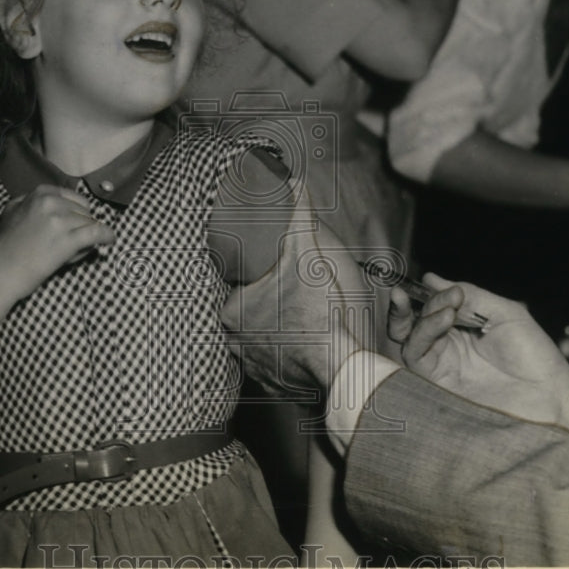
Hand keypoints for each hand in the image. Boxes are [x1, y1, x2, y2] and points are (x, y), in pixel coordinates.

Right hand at [0, 184, 114, 301]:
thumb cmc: (5, 246)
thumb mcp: (14, 211)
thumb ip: (33, 202)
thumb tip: (59, 203)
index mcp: (40, 193)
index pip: (73, 199)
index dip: (77, 213)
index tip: (76, 224)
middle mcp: (50, 202)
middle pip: (84, 211)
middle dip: (80, 225)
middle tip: (67, 241)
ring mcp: (59, 220)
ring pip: (89, 223)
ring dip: (86, 236)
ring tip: (70, 250)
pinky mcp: (67, 240)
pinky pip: (97, 233)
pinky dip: (107, 236)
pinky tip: (110, 240)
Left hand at [220, 225, 362, 395]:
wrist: (338, 367)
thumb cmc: (317, 314)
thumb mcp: (307, 255)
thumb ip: (299, 218)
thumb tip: (296, 184)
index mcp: (232, 310)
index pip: (230, 285)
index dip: (247, 275)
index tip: (262, 268)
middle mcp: (234, 341)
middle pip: (241, 313)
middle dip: (258, 301)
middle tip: (280, 289)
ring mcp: (252, 365)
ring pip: (254, 340)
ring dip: (268, 329)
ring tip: (288, 315)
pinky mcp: (272, 384)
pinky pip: (271, 363)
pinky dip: (281, 354)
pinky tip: (296, 343)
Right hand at [389, 273, 568, 431]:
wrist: (551, 395)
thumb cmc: (535, 355)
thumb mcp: (505, 313)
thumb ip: (471, 295)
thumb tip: (431, 279)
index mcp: (462, 329)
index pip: (431, 307)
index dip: (431, 294)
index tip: (450, 288)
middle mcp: (447, 347)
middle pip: (408, 324)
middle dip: (401, 306)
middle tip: (403, 291)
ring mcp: (442, 366)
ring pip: (409, 338)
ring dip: (422, 317)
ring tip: (447, 309)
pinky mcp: (438, 384)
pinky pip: (416, 357)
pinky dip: (424, 334)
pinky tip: (445, 319)